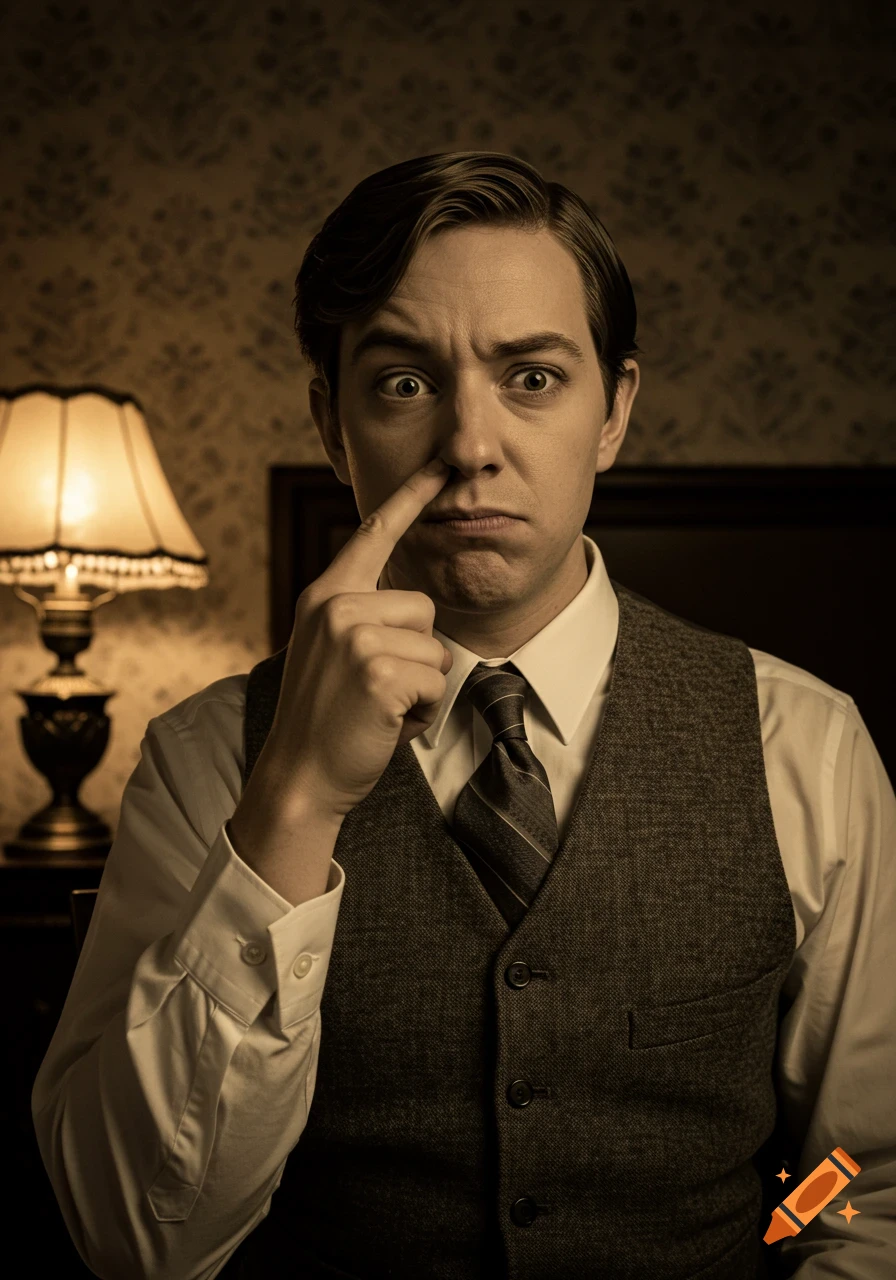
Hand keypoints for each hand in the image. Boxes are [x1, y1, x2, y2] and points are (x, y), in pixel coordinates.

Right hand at [260, 459, 453, 819]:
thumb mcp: (329, 651)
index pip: (375, 533)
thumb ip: (358, 616)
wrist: (299, 778)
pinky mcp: (379, 671)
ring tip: (377, 707)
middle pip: (424, 608)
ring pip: (435, 648)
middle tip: (372, 690)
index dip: (412, 496)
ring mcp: (356, 637)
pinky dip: (421, 712)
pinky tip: (384, 724)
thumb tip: (409, 603)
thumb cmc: (324, 720)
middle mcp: (337, 606)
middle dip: (415, 654)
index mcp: (325, 595)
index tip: (442, 465)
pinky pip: (435, 683)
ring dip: (419, 686)